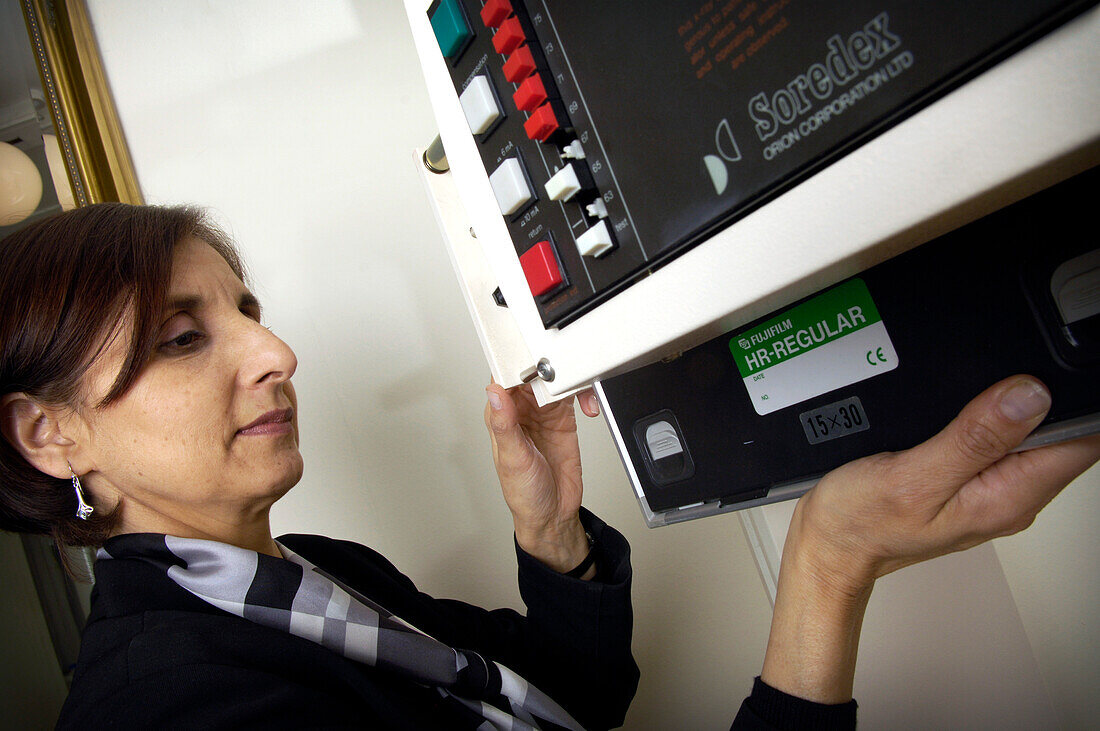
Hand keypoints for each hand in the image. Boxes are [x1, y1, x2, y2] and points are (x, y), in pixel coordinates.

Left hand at [484, 382, 600, 573]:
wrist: (553, 514)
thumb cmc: (524, 493)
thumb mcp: (512, 460)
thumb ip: (504, 425)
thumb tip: (494, 393)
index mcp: (500, 415)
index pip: (503, 377)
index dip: (516, 364)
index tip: (532, 359)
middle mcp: (520, 410)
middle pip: (532, 372)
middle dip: (549, 367)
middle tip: (563, 370)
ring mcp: (543, 412)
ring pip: (554, 378)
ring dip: (569, 378)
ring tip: (577, 390)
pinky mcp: (564, 417)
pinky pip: (574, 393)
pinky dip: (584, 393)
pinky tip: (589, 407)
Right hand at [761, 375, 1099, 702]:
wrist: (830, 544)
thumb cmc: (860, 522)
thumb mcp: (911, 475)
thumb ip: (974, 438)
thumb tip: (1029, 396)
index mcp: (1007, 498)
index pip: (1081, 442)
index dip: (1064, 400)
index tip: (1025, 380)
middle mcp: (1013, 498)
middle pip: (1063, 434)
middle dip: (1035, 399)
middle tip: (975, 396)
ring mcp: (997, 492)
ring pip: (1033, 434)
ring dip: (1008, 409)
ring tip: (959, 408)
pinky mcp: (977, 482)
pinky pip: (1004, 442)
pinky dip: (988, 421)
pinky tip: (957, 417)